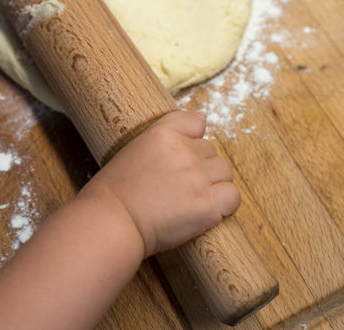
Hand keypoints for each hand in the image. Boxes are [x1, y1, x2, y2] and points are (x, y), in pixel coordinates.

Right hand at [79, 111, 240, 256]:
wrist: (111, 223)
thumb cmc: (115, 192)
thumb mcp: (134, 149)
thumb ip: (164, 138)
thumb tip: (199, 126)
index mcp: (163, 133)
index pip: (197, 121)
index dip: (193, 140)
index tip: (183, 155)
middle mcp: (184, 151)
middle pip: (211, 151)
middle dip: (200, 167)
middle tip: (180, 187)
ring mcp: (197, 178)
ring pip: (224, 172)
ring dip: (214, 184)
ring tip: (192, 200)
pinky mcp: (207, 206)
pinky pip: (233, 197)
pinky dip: (225, 204)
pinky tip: (206, 211)